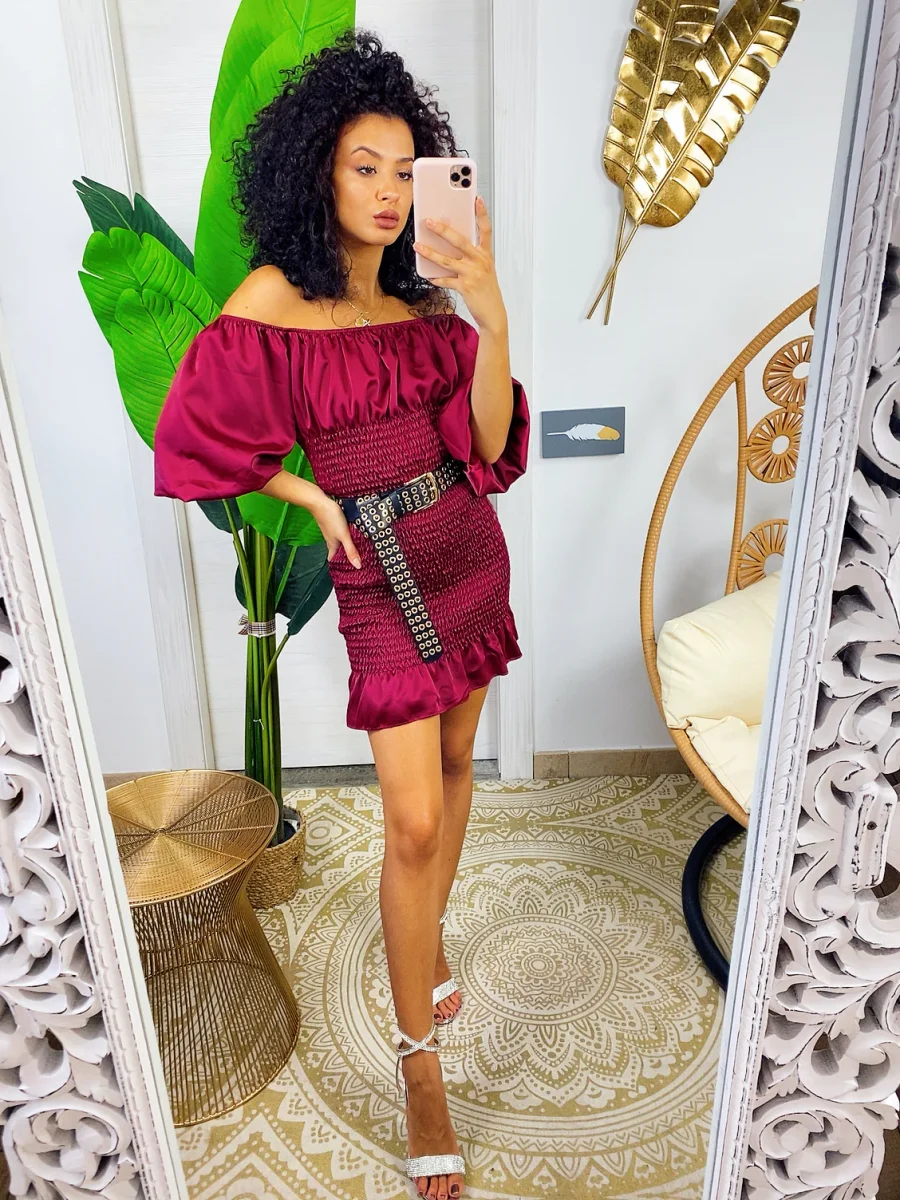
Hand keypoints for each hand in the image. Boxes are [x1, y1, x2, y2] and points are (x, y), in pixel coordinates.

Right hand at [311, 494, 360, 567]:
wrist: (319, 502)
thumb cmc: (331, 519)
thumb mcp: (344, 535)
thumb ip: (350, 550)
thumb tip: (357, 566)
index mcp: (333, 544)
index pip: (333, 558)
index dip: (338, 564)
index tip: (345, 570)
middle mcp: (330, 539)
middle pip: (335, 550)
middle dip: (341, 555)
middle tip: (352, 560)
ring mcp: (330, 530)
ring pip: (336, 541)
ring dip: (342, 545)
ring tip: (352, 548)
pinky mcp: (331, 522)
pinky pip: (337, 532)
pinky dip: (342, 535)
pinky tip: (348, 532)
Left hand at [413, 195, 506, 334]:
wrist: (493, 314)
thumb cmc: (486, 290)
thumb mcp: (483, 269)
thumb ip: (470, 256)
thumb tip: (448, 246)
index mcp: (486, 254)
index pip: (485, 229)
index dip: (482, 213)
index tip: (477, 198)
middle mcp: (480, 261)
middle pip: (459, 241)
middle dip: (442, 229)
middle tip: (428, 221)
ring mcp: (473, 274)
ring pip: (447, 260)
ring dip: (430, 252)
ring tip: (417, 246)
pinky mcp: (466, 287)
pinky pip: (446, 280)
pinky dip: (436, 278)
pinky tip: (429, 275)